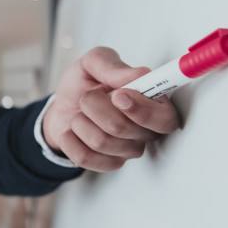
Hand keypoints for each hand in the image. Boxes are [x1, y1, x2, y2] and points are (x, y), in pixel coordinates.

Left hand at [43, 47, 179, 171]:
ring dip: (79, 121)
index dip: (142, 109)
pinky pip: (85, 157)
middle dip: (94, 107)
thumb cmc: (85, 84)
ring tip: (80, 112)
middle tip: (88, 96)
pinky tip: (72, 130)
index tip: (118, 95)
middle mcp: (146, 130)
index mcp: (153, 103)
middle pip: (122, 127)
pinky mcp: (109, 164)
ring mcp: (129, 150)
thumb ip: (112, 64)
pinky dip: (70, 139)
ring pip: (100, 141)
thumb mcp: (92, 63)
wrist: (62, 107)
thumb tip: (138, 73)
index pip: (165, 118)